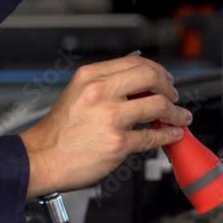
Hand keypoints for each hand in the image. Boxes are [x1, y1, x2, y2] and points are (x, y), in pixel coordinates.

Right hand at [19, 54, 192, 198]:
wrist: (40, 159)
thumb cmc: (57, 132)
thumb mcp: (76, 93)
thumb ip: (105, 85)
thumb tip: (138, 84)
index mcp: (91, 77)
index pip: (135, 63)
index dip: (157, 71)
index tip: (165, 79)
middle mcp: (101, 92)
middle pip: (151, 78)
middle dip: (169, 87)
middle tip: (174, 96)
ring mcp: (111, 117)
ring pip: (158, 106)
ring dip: (176, 112)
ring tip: (181, 117)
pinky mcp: (118, 143)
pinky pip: (152, 136)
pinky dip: (168, 135)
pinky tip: (172, 135)